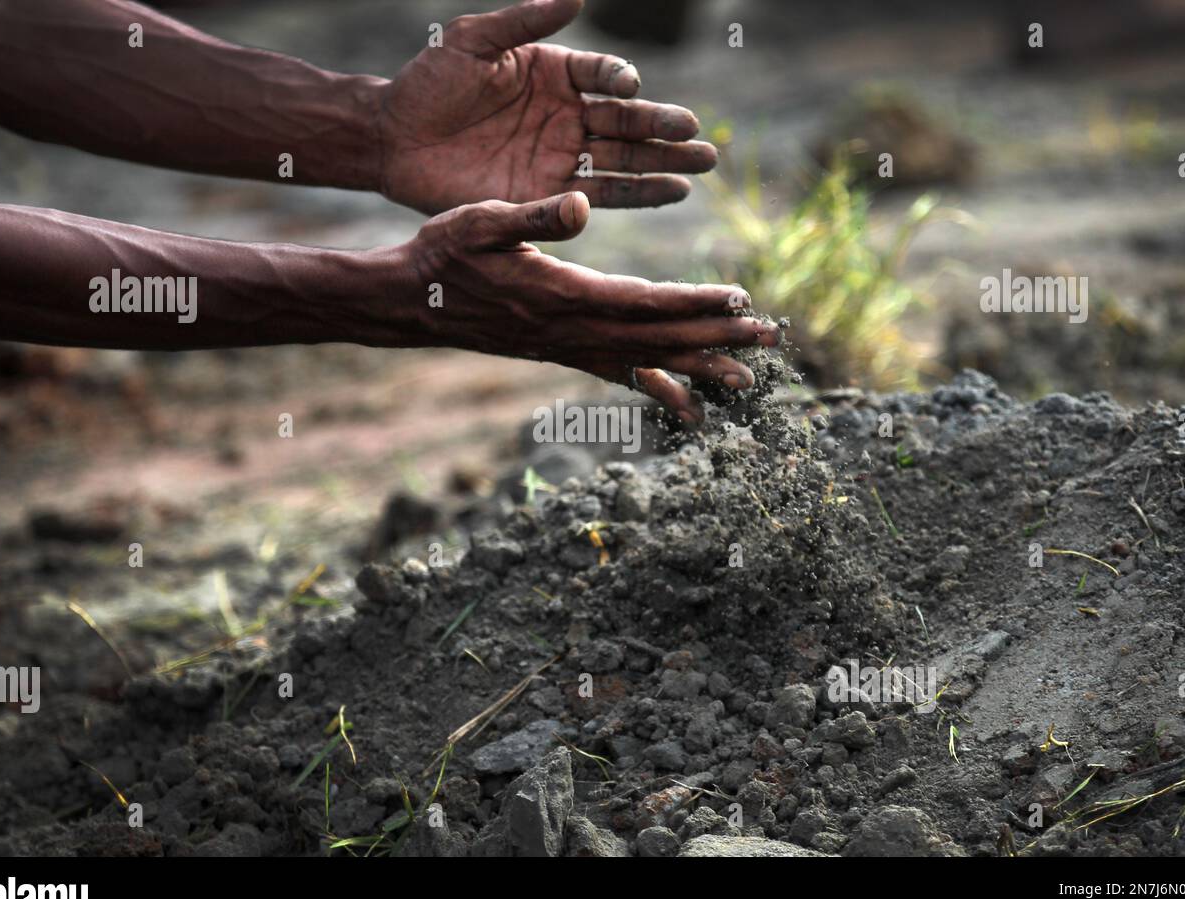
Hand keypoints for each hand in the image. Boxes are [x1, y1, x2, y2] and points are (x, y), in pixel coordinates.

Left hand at [374, 0, 716, 214]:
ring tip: (701, 166)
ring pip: (624, 161)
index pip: (603, 75)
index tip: (626, 87)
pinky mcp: (547, 194)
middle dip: (663, 129)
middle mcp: (568, 115)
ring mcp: (561, 157)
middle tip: (698, 137)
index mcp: (557, 73)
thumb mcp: (475, 40)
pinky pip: (600, 195)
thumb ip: (526, 19)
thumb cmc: (432, 80)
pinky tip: (671, 192)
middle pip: (626, 122)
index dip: (617, 80)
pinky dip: (636, 195)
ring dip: (663, 165)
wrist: (396, 137)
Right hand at [395, 192, 776, 423]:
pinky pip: (619, 375)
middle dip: (717, 338)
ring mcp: (569, 347)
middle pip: (659, 336)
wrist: (414, 303)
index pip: (643, 301)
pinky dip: (657, 388)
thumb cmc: (444, 254)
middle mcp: (573, 331)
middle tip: (770, 342)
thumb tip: (582, 206)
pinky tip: (686, 405)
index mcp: (562, 295)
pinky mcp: (563, 352)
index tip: (741, 300)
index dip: (695, 302)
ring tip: (745, 383)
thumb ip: (534, 215)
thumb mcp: (481, 221)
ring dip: (699, 368)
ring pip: (647, 361)